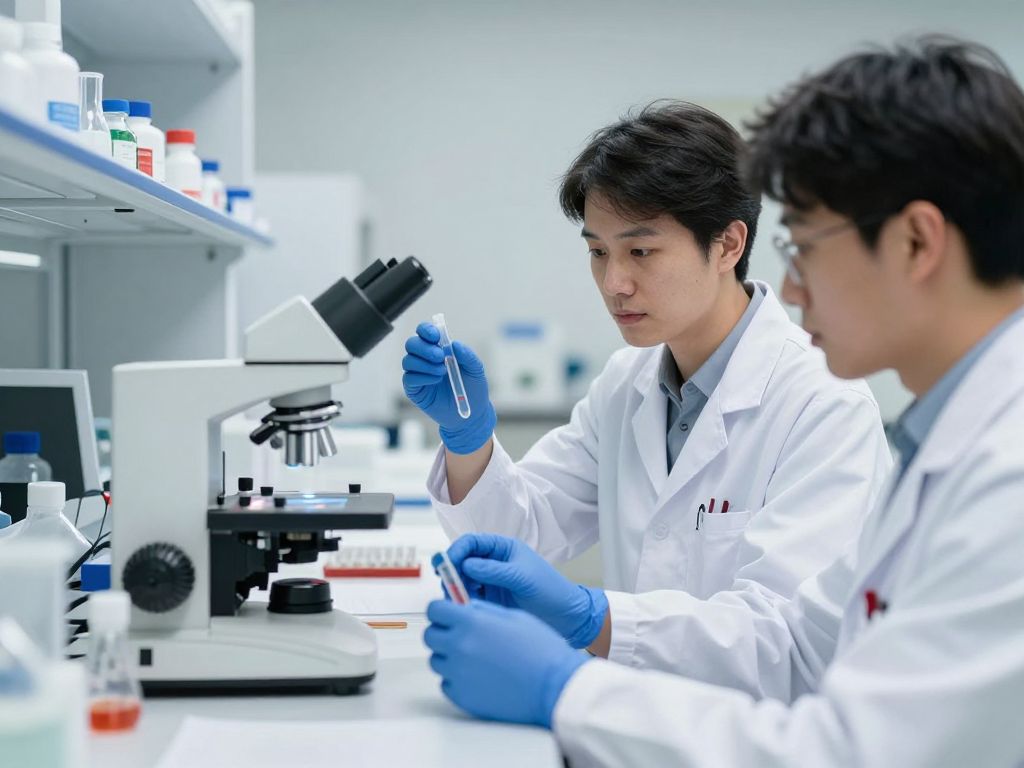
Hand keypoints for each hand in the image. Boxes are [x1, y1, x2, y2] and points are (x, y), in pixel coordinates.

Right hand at [401, 322, 496, 453]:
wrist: (472, 414)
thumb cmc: (473, 389)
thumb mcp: (476, 370)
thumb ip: (467, 355)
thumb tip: (454, 344)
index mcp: (439, 349)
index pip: (424, 332)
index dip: (426, 330)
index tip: (436, 336)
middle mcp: (425, 359)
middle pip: (411, 344)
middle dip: (424, 348)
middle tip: (440, 357)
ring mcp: (418, 375)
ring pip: (408, 361)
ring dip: (425, 364)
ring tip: (442, 372)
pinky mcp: (415, 390)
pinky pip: (409, 379)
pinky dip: (422, 377)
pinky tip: (435, 381)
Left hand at [424, 600, 589, 726]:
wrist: (554, 686)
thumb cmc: (540, 650)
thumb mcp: (513, 616)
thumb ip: (483, 610)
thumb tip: (464, 607)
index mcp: (472, 622)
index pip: (434, 609)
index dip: (441, 611)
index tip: (448, 614)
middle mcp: (459, 646)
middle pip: (430, 635)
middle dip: (443, 632)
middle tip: (462, 636)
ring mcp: (458, 673)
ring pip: (436, 660)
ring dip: (450, 656)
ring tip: (476, 658)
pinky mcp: (461, 696)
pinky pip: (446, 683)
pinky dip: (457, 679)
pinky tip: (479, 676)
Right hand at [447, 533, 607, 648]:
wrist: (565, 617)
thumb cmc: (550, 590)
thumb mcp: (522, 577)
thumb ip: (494, 571)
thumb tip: (466, 565)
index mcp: (503, 548)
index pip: (472, 543)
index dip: (456, 551)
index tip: (446, 564)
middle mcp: (493, 563)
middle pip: (462, 562)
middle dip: (452, 573)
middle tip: (448, 587)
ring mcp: (490, 582)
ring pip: (463, 581)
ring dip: (456, 589)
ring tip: (459, 601)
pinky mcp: (489, 600)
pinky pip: (469, 598)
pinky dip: (464, 602)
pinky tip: (466, 609)